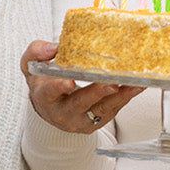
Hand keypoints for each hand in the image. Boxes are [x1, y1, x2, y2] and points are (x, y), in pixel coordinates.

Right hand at [21, 40, 142, 133]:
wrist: (50, 106)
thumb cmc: (44, 81)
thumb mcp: (32, 65)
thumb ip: (37, 52)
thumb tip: (54, 47)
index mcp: (45, 96)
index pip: (49, 93)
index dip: (58, 88)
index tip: (68, 82)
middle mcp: (63, 112)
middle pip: (80, 104)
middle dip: (96, 94)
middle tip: (110, 84)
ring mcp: (81, 119)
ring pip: (101, 109)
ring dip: (119, 97)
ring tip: (134, 84)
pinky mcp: (97, 121)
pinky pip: (113, 109)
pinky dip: (126, 97)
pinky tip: (137, 86)